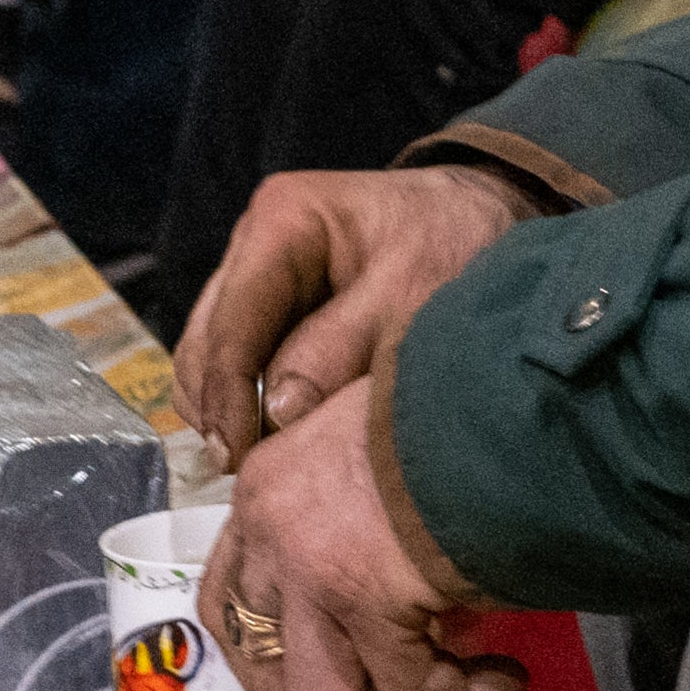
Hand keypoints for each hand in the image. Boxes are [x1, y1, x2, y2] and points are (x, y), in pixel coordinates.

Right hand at [186, 160, 527, 464]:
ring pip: (210, 360)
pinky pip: (240, 365)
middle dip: (221, 410)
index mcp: (283, 221)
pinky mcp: (271, 310)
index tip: (238, 459)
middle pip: (204, 345)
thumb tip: (276, 414)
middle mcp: (255, 246)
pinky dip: (248, 403)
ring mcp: (257, 277)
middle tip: (249, 473)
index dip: (227, 399)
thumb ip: (341, 350)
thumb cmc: (454, 242)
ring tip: (265, 460)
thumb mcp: (409, 294)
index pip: (231, 325)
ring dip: (229, 411)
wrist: (484, 217)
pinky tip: (280, 436)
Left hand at [216, 370, 516, 690]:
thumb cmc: (450, 399)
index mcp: (264, 493)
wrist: (489, 384)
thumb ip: (359, 502)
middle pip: (272, 669)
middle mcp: (272, 535)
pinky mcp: (368, 595)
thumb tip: (390, 580)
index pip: (229, 599)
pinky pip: (408, 681)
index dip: (262, 661)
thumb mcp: (377, 438)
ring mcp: (313, 569)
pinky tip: (501, 687)